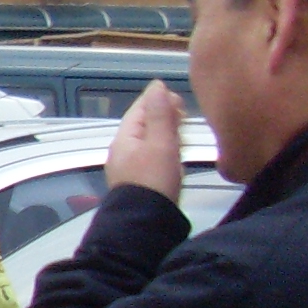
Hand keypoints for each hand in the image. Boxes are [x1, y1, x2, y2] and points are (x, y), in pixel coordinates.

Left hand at [106, 80, 187, 206]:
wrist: (145, 222)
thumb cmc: (154, 179)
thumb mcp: (160, 143)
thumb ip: (160, 114)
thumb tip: (156, 86)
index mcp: (124, 138)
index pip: (140, 109)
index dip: (158, 100)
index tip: (178, 100)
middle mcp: (123, 151)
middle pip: (144, 125)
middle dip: (163, 116)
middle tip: (183, 115)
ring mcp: (131, 167)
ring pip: (150, 141)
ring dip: (166, 133)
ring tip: (182, 132)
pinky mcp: (142, 181)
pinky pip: (153, 157)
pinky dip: (166, 150)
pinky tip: (176, 154)